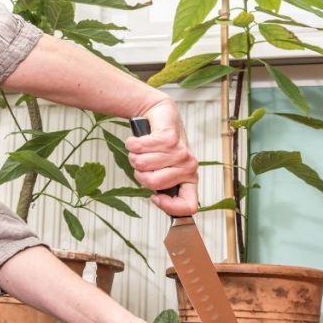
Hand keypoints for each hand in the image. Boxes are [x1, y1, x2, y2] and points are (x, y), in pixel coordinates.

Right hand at [125, 99, 198, 215]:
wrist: (160, 115)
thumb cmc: (160, 146)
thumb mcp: (163, 170)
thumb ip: (162, 188)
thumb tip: (157, 200)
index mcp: (190, 179)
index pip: (189, 206)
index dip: (169, 207)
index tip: (154, 198)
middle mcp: (189, 166)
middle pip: (153, 183)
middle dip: (140, 173)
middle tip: (144, 162)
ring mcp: (180, 152)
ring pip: (143, 164)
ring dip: (135, 156)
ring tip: (142, 149)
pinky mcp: (169, 137)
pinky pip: (139, 148)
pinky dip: (132, 143)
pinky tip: (138, 140)